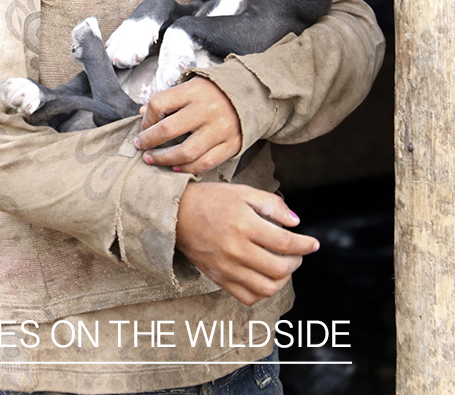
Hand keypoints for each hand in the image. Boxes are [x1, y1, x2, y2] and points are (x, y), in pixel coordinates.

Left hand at [135, 76, 241, 173]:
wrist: (251, 94)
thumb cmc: (214, 91)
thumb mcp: (191, 86)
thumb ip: (168, 99)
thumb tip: (142, 113)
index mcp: (193, 91)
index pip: (159, 103)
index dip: (146, 119)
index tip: (143, 127)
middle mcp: (206, 110)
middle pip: (169, 129)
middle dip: (149, 141)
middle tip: (141, 146)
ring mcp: (220, 129)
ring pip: (186, 152)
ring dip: (164, 159)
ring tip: (153, 159)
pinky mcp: (231, 145)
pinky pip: (205, 163)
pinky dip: (187, 169)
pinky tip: (176, 167)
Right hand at [176, 182, 319, 304]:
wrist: (176, 214)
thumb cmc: (211, 199)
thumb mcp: (242, 192)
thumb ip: (271, 205)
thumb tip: (296, 223)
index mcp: (243, 224)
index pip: (285, 243)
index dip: (305, 245)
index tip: (313, 243)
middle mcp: (236, 249)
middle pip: (279, 269)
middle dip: (296, 262)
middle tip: (298, 254)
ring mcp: (226, 267)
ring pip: (266, 288)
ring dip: (283, 280)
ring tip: (283, 266)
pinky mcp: (219, 278)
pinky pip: (248, 297)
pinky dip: (263, 291)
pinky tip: (265, 277)